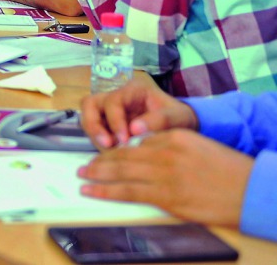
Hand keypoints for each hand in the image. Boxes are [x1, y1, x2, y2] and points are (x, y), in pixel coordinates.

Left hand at [78, 129, 251, 227]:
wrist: (249, 189)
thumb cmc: (227, 170)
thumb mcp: (197, 146)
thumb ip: (170, 146)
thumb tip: (146, 153)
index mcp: (172, 136)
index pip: (136, 141)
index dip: (117, 148)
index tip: (105, 153)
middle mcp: (164, 152)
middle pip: (124, 154)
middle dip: (101, 159)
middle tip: (85, 164)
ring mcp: (163, 174)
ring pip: (120, 171)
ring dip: (97, 173)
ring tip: (82, 175)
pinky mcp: (165, 196)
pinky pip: (127, 191)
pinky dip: (105, 190)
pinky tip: (91, 190)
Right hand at [80, 76, 197, 148]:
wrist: (184, 128)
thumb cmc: (180, 118)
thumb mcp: (177, 117)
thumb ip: (159, 120)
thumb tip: (134, 129)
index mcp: (133, 90)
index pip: (112, 101)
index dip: (114, 120)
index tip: (124, 140)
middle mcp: (117, 97)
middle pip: (89, 104)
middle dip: (94, 126)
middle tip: (107, 146)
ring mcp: (109, 111)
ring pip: (87, 117)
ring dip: (94, 135)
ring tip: (110, 152)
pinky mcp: (107, 124)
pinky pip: (95, 131)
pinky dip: (100, 143)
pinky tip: (114, 155)